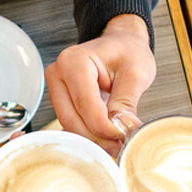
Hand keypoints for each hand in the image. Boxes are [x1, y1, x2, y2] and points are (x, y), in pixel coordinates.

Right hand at [45, 14, 154, 155]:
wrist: (122, 44)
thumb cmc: (127, 51)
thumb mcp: (136, 73)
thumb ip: (126, 103)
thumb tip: (121, 131)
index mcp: (74, 62)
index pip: (85, 105)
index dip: (104, 128)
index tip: (123, 138)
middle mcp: (58, 74)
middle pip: (71, 119)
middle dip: (96, 138)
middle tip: (119, 146)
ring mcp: (56, 88)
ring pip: (69, 125)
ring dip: (92, 139)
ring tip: (115, 142)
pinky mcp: (61, 100)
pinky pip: (71, 123)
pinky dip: (88, 134)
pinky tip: (105, 138)